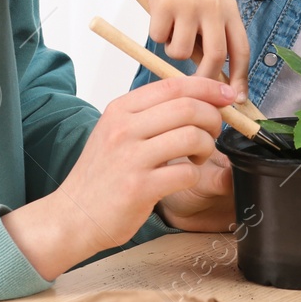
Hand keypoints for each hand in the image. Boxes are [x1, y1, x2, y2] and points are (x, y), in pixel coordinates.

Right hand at [3, 76, 235, 278]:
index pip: (173, 84)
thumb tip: (197, 99)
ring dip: (207, 148)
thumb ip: (150, 115)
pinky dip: (195, 175)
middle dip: (214, 118)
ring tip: (198, 157)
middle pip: (188, 107)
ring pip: (192, 136)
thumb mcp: (116, 133)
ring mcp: (131, 158)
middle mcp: (124, 128)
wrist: (73, 216)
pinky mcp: (140, 187)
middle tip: (214, 133)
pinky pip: (187, 172)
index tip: (227, 96)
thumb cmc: (101, 176)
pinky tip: (184, 178)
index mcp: (120, 110)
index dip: (208, 87)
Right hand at [133, 0, 252, 99]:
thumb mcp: (210, 2)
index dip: (240, 79)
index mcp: (229, 9)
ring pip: (180, 52)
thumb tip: (216, 77)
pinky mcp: (164, 4)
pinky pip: (158, 38)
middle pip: (215, 57)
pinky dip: (156, 34)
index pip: (242, 50)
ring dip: (172, 49)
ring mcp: (189, 5)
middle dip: (204, 78)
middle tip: (193, 87)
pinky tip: (158, 15)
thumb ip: (214, 33)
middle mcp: (213, 6)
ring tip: (170, 28)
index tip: (235, 100)